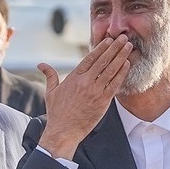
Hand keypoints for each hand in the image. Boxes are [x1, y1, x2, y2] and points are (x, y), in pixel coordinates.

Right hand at [38, 34, 131, 159]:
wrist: (64, 131)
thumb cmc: (56, 113)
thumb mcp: (51, 92)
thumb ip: (50, 75)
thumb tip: (41, 64)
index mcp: (74, 77)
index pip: (90, 58)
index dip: (101, 47)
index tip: (109, 40)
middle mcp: (86, 82)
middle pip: (103, 60)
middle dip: (114, 47)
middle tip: (123, 37)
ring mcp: (95, 91)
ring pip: (111, 69)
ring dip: (121, 56)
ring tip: (128, 46)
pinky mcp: (103, 101)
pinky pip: (115, 84)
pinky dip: (122, 73)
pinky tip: (127, 64)